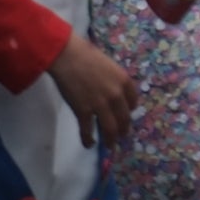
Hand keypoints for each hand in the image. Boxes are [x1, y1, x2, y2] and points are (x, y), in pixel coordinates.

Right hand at [46, 29, 136, 148]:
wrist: (66, 55)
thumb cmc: (84, 53)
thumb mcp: (107, 64)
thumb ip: (112, 78)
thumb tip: (109, 87)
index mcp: (124, 82)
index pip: (133, 102)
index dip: (129, 110)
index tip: (126, 113)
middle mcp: (116, 96)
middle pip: (124, 119)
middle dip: (123, 129)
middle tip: (121, 135)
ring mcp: (100, 105)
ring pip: (110, 129)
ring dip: (111, 140)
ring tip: (110, 146)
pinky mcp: (83, 111)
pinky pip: (87, 130)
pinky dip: (88, 139)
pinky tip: (88, 144)